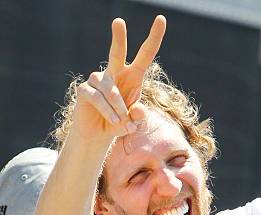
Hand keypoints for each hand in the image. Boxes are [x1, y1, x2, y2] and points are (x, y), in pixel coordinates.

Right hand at [72, 15, 165, 140]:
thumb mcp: (133, 122)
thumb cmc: (120, 123)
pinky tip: (114, 122)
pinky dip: (108, 112)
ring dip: (119, 109)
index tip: (161, 19)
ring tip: (122, 123)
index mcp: (133, 77)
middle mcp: (115, 73)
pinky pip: (98, 98)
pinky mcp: (85, 89)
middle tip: (118, 21)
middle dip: (118, 38)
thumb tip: (139, 110)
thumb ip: (138, 117)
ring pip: (111, 91)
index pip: (145, 55)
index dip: (153, 38)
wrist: (98, 136)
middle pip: (117, 53)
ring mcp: (98, 80)